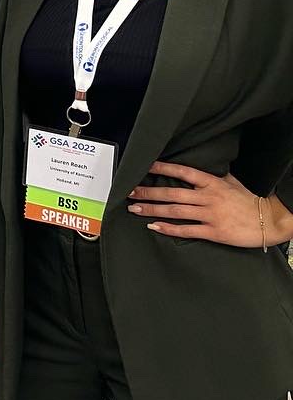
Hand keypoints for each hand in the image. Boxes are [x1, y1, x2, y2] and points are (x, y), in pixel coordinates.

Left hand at [129, 161, 268, 247]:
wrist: (270, 221)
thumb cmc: (249, 200)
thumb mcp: (231, 182)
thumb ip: (212, 176)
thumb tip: (197, 167)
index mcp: (212, 182)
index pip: (183, 171)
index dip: (163, 168)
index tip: (144, 167)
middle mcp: (209, 197)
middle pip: (172, 193)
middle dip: (148, 192)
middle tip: (129, 192)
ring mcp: (211, 215)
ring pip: (175, 211)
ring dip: (153, 209)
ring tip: (135, 209)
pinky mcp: (215, 232)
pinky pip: (188, 230)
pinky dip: (169, 229)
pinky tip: (155, 226)